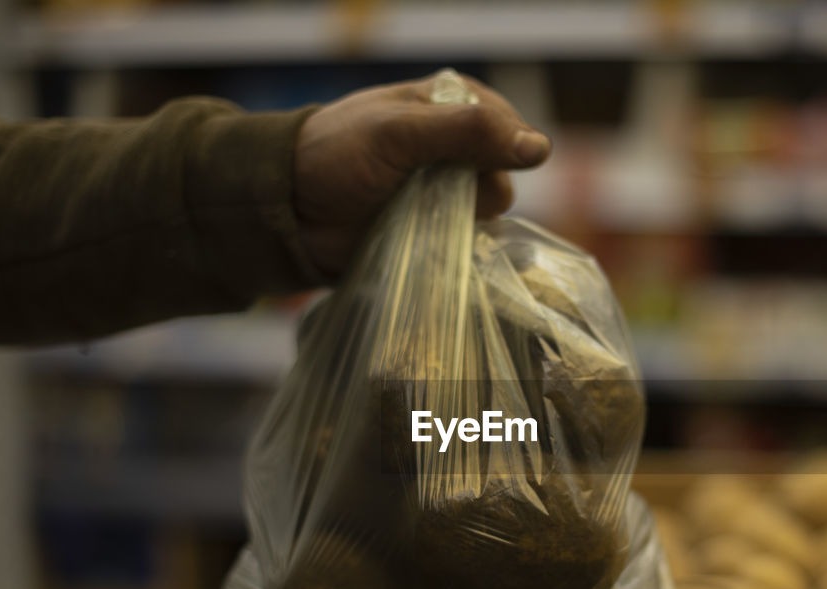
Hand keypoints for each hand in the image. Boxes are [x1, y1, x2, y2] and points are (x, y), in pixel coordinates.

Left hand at [292, 73, 550, 276]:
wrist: (286, 211)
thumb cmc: (334, 156)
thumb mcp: (399, 132)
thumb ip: (468, 132)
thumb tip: (540, 149)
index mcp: (449, 104)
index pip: (507, 126)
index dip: (496, 149)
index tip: (462, 166)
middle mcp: (453, 146)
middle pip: (502, 173)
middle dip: (474, 188)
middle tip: (429, 190)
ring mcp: (445, 190)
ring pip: (489, 211)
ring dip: (462, 219)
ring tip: (419, 216)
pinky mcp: (435, 230)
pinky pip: (470, 241)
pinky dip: (458, 245)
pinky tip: (432, 243)